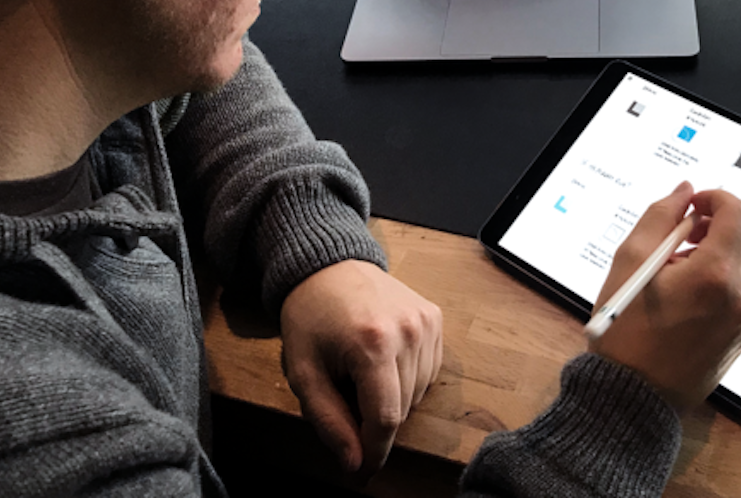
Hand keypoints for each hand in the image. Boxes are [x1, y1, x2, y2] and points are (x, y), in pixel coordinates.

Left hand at [279, 260, 442, 474]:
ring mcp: (426, 322)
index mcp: (373, 344)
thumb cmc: (311, 318)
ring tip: (363, 372)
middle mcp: (409, 331)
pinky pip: (430, 371)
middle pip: (402, 409)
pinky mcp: (435, 317)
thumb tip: (355, 463)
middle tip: (346, 397)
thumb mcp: (305, 373)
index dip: (374, 453)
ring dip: (392, 398)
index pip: (385, 419)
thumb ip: (329, 421)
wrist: (329, 266)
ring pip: (418, 394)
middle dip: (374, 420)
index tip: (362, 472)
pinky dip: (408, 378)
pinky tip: (384, 360)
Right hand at [589, 182, 740, 411]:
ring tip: (679, 264)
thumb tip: (684, 192)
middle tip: (685, 231)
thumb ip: (659, 217)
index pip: (739, 213)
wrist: (633, 399)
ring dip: (722, 248)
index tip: (692, 206)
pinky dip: (723, 276)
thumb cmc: (625, 333)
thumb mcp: (629, 262)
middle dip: (721, 221)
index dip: (715, 198)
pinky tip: (686, 291)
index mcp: (715, 275)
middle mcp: (740, 296)